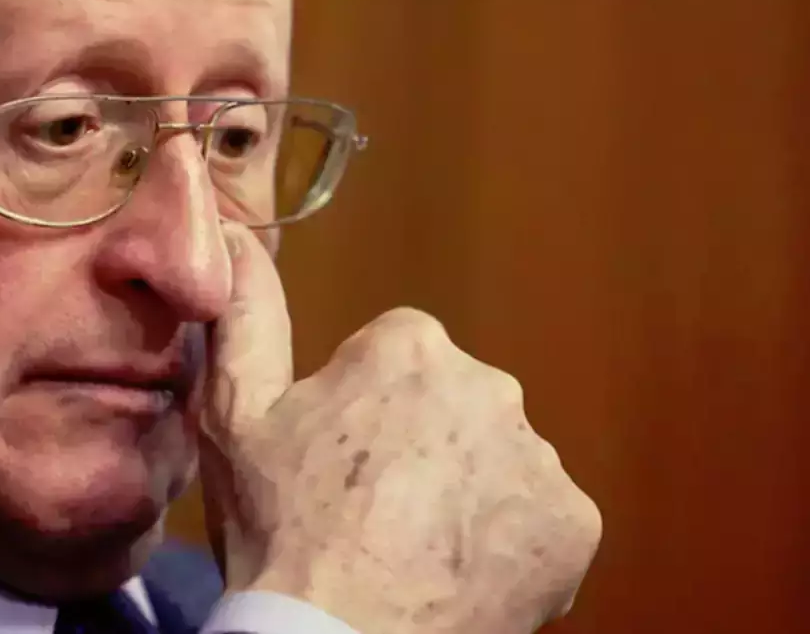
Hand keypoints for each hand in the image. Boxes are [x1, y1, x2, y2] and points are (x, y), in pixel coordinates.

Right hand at [198, 224, 601, 633]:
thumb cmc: (281, 530)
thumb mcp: (237, 414)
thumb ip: (248, 314)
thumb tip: (236, 234)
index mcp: (409, 345)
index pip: (396, 359)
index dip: (362, 413)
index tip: (337, 461)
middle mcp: (489, 382)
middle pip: (454, 406)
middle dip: (423, 446)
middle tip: (372, 511)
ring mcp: (539, 456)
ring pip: (498, 464)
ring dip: (468, 496)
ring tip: (414, 551)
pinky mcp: (574, 524)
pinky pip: (540, 522)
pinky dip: (509, 546)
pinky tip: (458, 575)